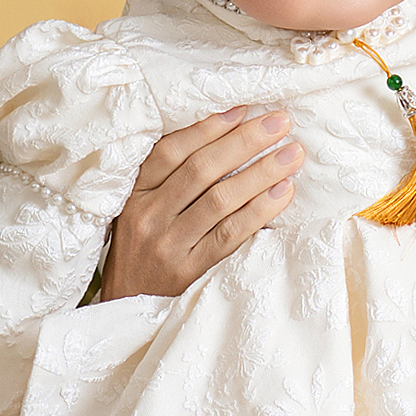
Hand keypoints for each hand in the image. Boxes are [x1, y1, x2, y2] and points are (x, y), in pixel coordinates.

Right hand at [102, 106, 305, 299]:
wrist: (123, 306)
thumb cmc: (141, 248)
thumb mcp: (139, 209)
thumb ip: (169, 179)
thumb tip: (227, 137)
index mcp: (134, 192)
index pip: (171, 150)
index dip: (209, 127)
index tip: (244, 109)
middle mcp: (148, 215)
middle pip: (201, 170)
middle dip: (245, 141)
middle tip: (281, 122)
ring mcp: (168, 245)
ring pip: (220, 200)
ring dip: (261, 173)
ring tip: (292, 155)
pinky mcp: (189, 272)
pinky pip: (230, 235)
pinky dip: (259, 212)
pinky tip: (283, 193)